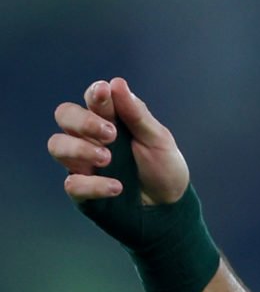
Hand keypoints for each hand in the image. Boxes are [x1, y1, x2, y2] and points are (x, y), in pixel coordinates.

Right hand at [49, 77, 188, 206]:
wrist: (170, 208)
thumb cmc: (164, 168)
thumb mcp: (158, 140)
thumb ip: (137, 115)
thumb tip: (117, 83)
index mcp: (111, 120)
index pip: (93, 99)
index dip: (94, 95)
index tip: (104, 94)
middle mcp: (90, 138)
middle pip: (65, 116)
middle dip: (82, 120)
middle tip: (110, 134)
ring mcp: (83, 164)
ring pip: (57, 145)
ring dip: (79, 149)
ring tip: (108, 158)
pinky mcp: (83, 192)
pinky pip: (73, 184)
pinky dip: (93, 184)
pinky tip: (116, 187)